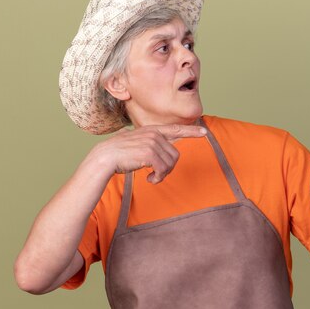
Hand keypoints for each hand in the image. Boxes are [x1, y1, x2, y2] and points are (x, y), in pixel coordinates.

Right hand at [89, 123, 206, 183]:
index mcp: (152, 130)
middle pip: (175, 155)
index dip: (191, 131)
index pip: (176, 129)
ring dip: (162, 174)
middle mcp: (154, 134)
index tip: (204, 132)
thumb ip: (151, 143)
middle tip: (156, 174)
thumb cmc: (120, 155)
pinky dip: (158, 178)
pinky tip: (149, 179)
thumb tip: (162, 151)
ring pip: (170, 163)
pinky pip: (163, 169)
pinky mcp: (149, 153)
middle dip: (168, 168)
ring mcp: (152, 142)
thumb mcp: (137, 143)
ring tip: (151, 176)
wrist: (105, 158)